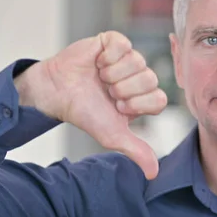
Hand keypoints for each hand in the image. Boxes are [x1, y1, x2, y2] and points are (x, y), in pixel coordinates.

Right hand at [14, 31, 166, 178]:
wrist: (56, 93)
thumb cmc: (84, 113)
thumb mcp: (111, 135)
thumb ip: (136, 150)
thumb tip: (153, 174)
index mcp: (143, 98)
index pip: (160, 99)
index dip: (138, 104)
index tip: (119, 107)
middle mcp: (138, 77)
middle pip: (150, 79)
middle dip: (124, 89)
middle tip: (107, 92)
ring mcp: (127, 58)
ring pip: (138, 61)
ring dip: (113, 74)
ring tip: (100, 78)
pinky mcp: (113, 42)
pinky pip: (124, 44)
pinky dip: (109, 56)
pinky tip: (98, 62)